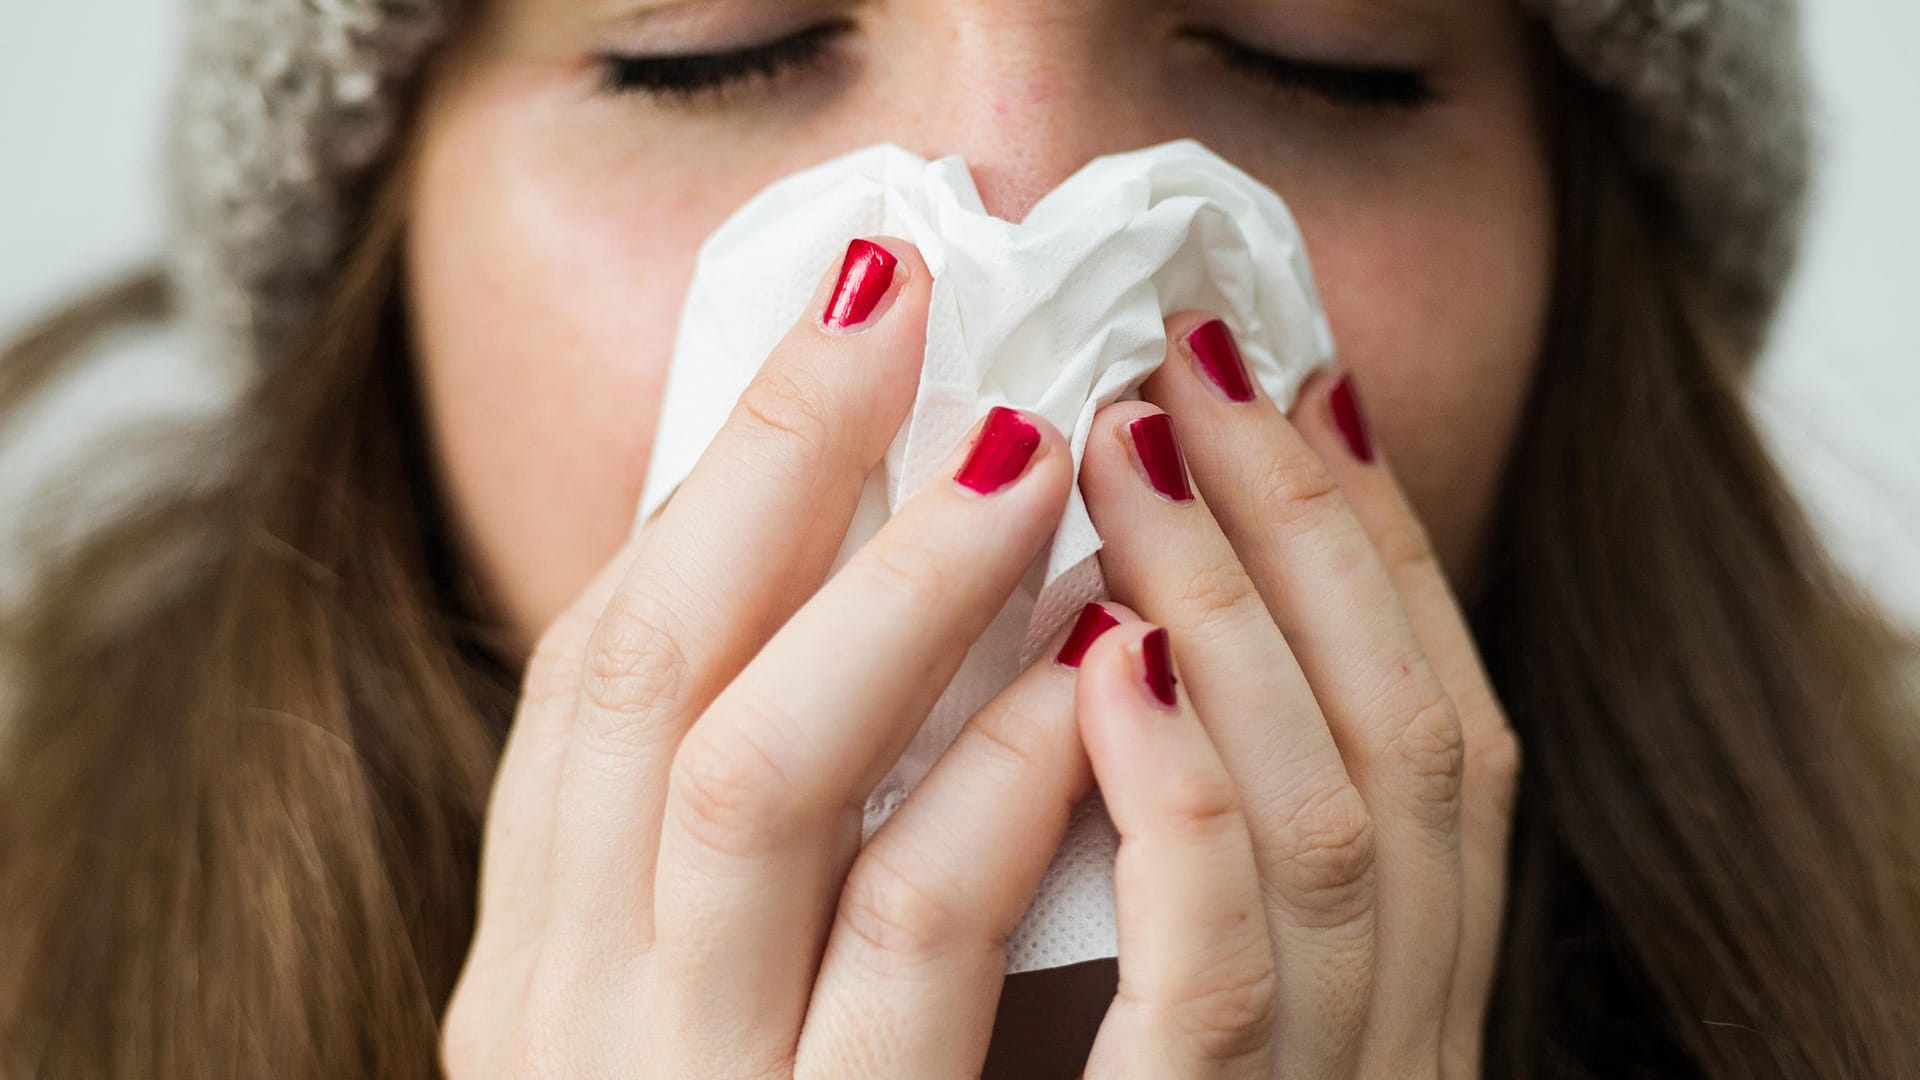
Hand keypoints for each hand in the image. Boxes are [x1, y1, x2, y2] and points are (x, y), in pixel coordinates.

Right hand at [442, 237, 1105, 1076]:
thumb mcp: (696, 1012)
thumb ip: (747, 846)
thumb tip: (858, 598)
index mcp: (536, 957)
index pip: (593, 669)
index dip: (709, 481)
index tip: (829, 332)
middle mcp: (569, 1008)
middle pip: (645, 675)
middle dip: (774, 463)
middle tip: (902, 309)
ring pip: (759, 778)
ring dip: (901, 587)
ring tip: (1028, 455)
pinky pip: (915, 930)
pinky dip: (1002, 775)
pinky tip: (1093, 673)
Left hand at [1068, 313, 1522, 1077]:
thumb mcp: (1170, 988)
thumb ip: (1193, 833)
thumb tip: (1114, 615)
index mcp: (1410, 989)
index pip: (1440, 730)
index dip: (1378, 543)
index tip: (1297, 383)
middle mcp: (1403, 1032)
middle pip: (1403, 738)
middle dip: (1308, 525)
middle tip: (1191, 355)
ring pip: (1328, 822)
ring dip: (1231, 607)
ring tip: (1127, 443)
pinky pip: (1223, 971)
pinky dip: (1179, 800)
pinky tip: (1107, 659)